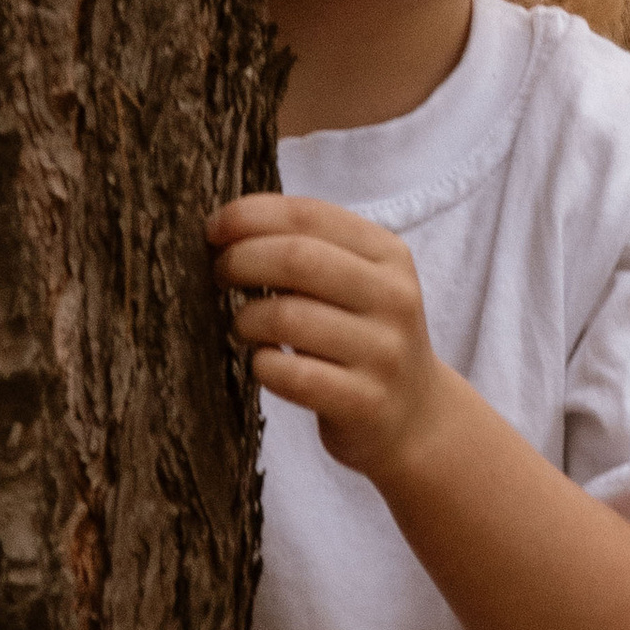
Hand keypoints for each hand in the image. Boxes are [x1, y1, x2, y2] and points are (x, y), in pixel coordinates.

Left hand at [204, 191, 450, 482]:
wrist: (416, 415)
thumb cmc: (362, 336)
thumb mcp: (357, 282)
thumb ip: (308, 249)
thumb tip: (224, 228)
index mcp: (389, 255)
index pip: (309, 215)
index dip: (249, 215)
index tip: (213, 230)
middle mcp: (394, 298)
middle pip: (296, 259)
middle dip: (240, 261)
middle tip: (219, 275)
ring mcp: (383, 352)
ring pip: (287, 317)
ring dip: (245, 319)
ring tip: (243, 326)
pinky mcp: (365, 401)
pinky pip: (290, 374)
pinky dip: (262, 365)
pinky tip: (265, 363)